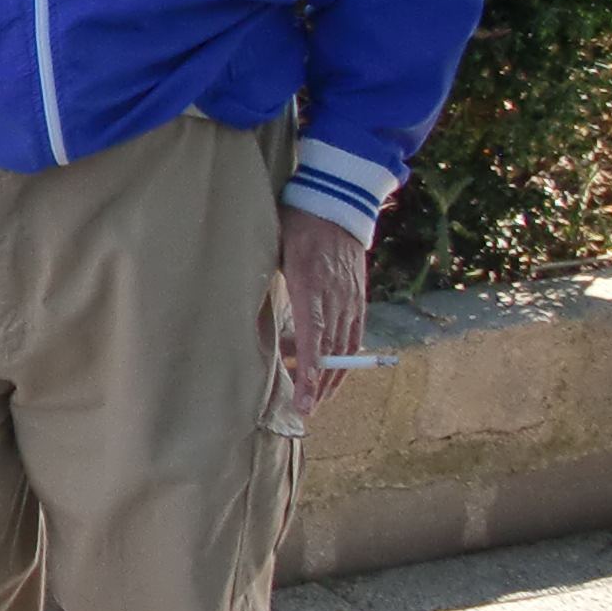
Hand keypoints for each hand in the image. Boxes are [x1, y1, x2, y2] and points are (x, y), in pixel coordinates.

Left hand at [277, 208, 368, 419]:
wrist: (336, 201)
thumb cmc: (297, 223)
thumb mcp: (273, 249)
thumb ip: (267, 283)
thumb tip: (252, 316)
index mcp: (309, 283)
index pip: (314, 337)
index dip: (311, 370)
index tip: (306, 397)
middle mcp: (334, 295)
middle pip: (331, 349)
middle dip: (321, 383)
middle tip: (308, 409)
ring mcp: (350, 296)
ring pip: (345, 345)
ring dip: (333, 374)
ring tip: (319, 397)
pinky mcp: (359, 295)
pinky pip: (354, 332)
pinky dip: (345, 354)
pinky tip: (334, 369)